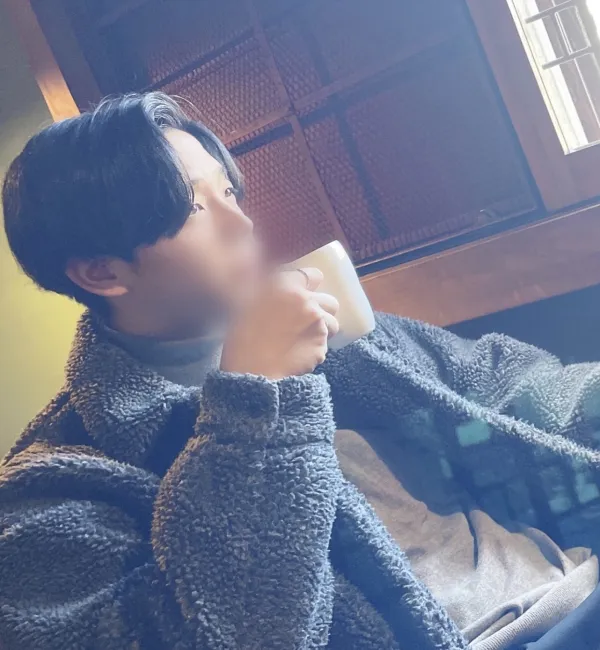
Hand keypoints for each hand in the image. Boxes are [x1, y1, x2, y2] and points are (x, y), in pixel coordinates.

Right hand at [220, 268, 339, 379]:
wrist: (248, 370)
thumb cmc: (241, 335)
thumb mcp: (249, 301)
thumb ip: (272, 289)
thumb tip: (287, 287)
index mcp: (288, 285)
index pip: (315, 275)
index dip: (310, 285)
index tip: (303, 293)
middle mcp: (308, 302)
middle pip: (331, 302)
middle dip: (322, 309)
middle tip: (305, 320)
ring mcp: (318, 326)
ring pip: (332, 324)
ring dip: (322, 330)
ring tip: (302, 339)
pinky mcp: (321, 348)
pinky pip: (324, 345)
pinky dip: (314, 349)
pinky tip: (296, 354)